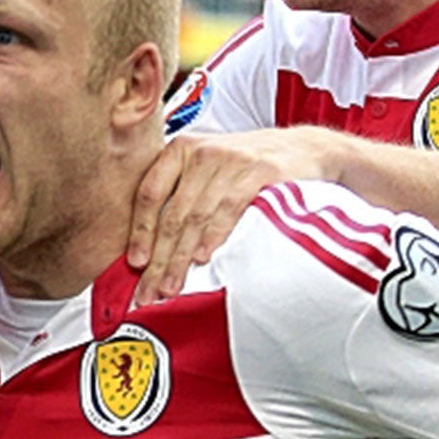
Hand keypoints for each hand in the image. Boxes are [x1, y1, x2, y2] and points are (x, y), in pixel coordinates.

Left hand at [126, 127, 337, 304]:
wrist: (304, 149)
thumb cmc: (247, 167)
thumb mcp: (208, 169)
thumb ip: (180, 197)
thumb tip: (149, 250)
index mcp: (181, 150)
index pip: (150, 193)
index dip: (140, 231)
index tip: (135, 262)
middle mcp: (202, 152)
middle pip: (172, 214)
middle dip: (159, 258)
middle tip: (149, 289)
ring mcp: (231, 160)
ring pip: (197, 217)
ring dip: (181, 258)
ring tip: (171, 286)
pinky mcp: (259, 172)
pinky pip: (229, 210)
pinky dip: (214, 237)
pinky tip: (203, 258)